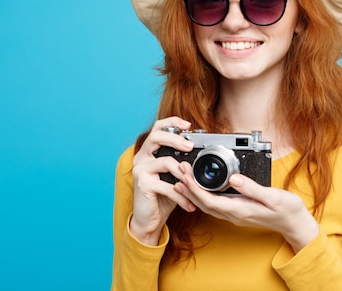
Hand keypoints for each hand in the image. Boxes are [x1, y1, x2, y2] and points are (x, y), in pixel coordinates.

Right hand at [130, 117, 196, 244]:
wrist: (150, 219)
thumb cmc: (163, 197)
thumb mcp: (175, 177)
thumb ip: (182, 164)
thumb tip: (201, 155)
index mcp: (149, 152)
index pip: (157, 128)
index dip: (172, 122)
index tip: (188, 125)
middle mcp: (141, 157)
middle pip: (156, 136)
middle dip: (176, 139)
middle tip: (190, 146)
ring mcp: (140, 169)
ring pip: (166, 161)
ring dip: (184, 174)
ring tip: (194, 186)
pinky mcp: (142, 183)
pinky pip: (167, 185)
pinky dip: (181, 196)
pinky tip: (189, 204)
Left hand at [174, 162, 319, 252]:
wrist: (295, 223)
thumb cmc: (287, 210)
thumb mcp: (273, 197)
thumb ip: (252, 188)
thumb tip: (234, 179)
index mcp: (240, 210)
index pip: (209, 201)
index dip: (194, 188)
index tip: (185, 175)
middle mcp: (234, 214)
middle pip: (203, 204)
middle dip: (188, 188)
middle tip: (178, 171)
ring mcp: (235, 214)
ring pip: (207, 205)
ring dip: (193, 192)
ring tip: (182, 178)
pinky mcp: (238, 210)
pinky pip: (214, 205)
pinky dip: (203, 195)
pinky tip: (199, 188)